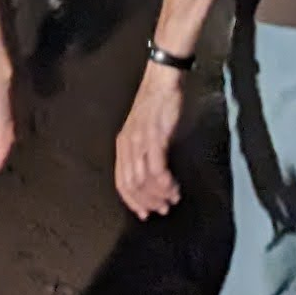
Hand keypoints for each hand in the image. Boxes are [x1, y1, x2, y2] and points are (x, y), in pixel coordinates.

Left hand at [115, 61, 186, 220]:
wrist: (163, 80)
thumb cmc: (158, 104)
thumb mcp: (147, 131)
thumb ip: (146, 151)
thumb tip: (155, 177)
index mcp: (123, 145)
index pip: (121, 182)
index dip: (132, 201)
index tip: (145, 214)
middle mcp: (128, 145)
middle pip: (132, 184)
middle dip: (147, 202)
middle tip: (163, 209)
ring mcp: (140, 141)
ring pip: (144, 180)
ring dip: (158, 194)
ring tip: (172, 200)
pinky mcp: (155, 137)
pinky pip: (157, 168)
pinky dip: (165, 183)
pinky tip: (174, 187)